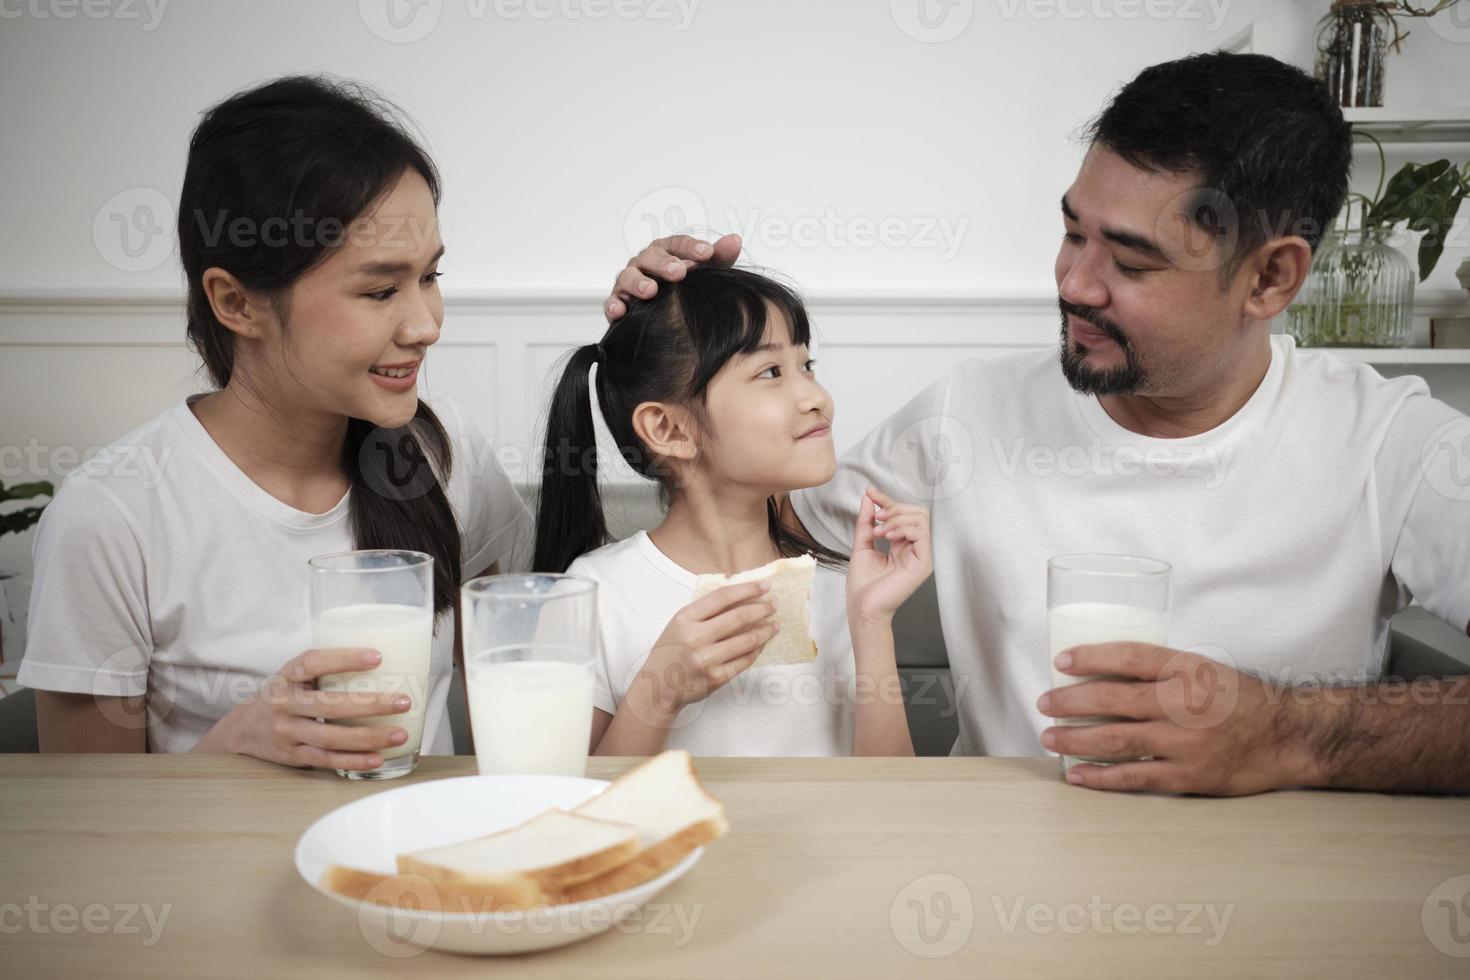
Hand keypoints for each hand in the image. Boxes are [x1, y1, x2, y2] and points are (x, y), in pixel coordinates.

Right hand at [219, 648, 414, 771]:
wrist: (241, 730)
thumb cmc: (282, 695)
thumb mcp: (293, 675)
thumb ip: (324, 669)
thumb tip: (383, 661)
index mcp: (286, 677)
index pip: (313, 662)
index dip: (344, 658)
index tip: (378, 656)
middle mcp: (284, 704)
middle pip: (329, 705)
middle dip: (371, 705)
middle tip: (404, 701)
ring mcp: (287, 733)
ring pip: (331, 738)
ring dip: (368, 737)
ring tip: (400, 733)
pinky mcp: (292, 756)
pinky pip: (326, 760)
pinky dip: (353, 761)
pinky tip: (377, 758)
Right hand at [603, 233, 742, 320]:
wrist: (663, 314)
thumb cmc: (682, 286)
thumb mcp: (704, 272)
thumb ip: (719, 257)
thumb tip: (735, 240)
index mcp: (666, 251)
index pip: (678, 244)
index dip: (692, 247)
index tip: (707, 253)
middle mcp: (645, 262)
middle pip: (651, 257)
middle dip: (664, 263)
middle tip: (679, 272)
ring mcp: (629, 281)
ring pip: (629, 277)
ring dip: (639, 282)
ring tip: (651, 291)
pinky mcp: (618, 302)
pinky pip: (612, 301)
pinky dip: (614, 304)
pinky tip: (620, 310)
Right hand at [630, 581, 776, 721]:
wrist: (659, 687)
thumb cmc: (672, 650)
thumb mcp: (680, 624)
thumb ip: (705, 611)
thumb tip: (741, 597)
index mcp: (686, 619)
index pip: (723, 597)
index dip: (747, 589)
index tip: (764, 586)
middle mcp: (696, 637)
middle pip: (739, 617)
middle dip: (762, 608)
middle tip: (774, 604)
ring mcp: (707, 659)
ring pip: (747, 640)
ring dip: (766, 631)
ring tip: (775, 625)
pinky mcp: (716, 678)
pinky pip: (745, 660)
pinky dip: (757, 650)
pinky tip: (762, 644)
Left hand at [845, 487, 931, 629]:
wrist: (863, 607)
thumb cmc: (862, 584)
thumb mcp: (862, 544)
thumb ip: (866, 521)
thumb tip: (868, 498)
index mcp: (902, 544)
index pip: (903, 514)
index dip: (887, 500)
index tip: (870, 493)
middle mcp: (914, 548)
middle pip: (917, 512)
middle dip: (895, 508)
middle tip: (877, 517)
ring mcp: (921, 555)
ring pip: (920, 519)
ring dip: (897, 518)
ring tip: (880, 531)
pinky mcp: (923, 563)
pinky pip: (921, 533)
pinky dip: (903, 528)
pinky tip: (887, 536)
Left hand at [1038, 642, 1320, 795]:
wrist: (1287, 738)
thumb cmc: (1239, 700)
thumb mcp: (1204, 669)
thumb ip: (1160, 670)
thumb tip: (1102, 671)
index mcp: (1187, 669)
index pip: (1129, 656)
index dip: (1091, 656)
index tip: (1061, 660)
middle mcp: (1184, 703)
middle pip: (1113, 698)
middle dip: (1070, 702)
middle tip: (1045, 703)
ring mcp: (1184, 742)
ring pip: (1116, 739)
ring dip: (1075, 739)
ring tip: (1049, 737)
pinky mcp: (1187, 776)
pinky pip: (1134, 777)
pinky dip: (1101, 777)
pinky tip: (1076, 775)